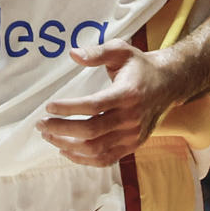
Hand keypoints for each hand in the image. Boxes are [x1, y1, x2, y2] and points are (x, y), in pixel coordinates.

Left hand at [37, 41, 179, 166]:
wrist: (168, 84)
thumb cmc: (139, 66)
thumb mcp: (121, 51)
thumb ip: (97, 52)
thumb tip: (73, 54)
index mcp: (128, 93)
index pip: (93, 106)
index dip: (68, 108)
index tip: (49, 106)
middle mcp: (131, 118)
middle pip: (91, 131)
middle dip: (61, 129)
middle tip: (41, 124)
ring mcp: (132, 135)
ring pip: (95, 149)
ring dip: (68, 145)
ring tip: (49, 135)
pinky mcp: (132, 145)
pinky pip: (105, 159)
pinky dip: (83, 159)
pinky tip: (66, 150)